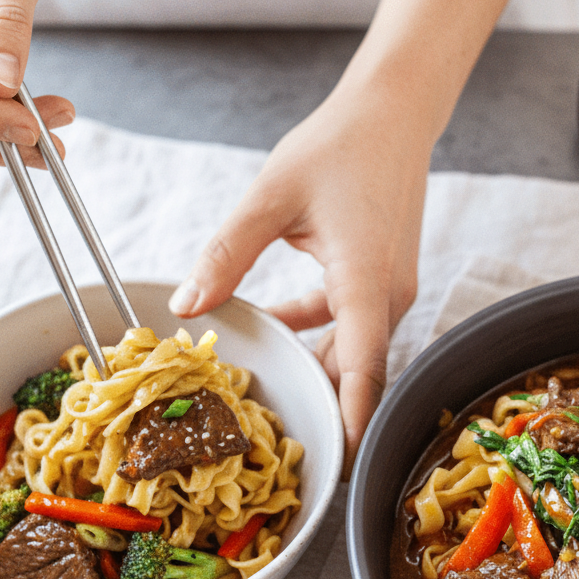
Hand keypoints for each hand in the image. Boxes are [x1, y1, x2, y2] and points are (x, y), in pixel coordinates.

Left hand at [168, 71, 430, 474]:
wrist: (392, 113)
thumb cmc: (340, 145)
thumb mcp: (271, 197)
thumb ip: (227, 254)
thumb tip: (185, 305)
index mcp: (367, 282)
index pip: (362, 370)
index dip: (347, 422)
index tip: (333, 466)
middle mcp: (388, 297)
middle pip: (355, 373)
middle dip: (318, 408)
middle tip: (272, 443)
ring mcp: (389, 291)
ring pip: (350, 352)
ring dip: (312, 368)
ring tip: (263, 389)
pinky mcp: (381, 281)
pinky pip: (347, 326)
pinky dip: (314, 333)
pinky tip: (271, 326)